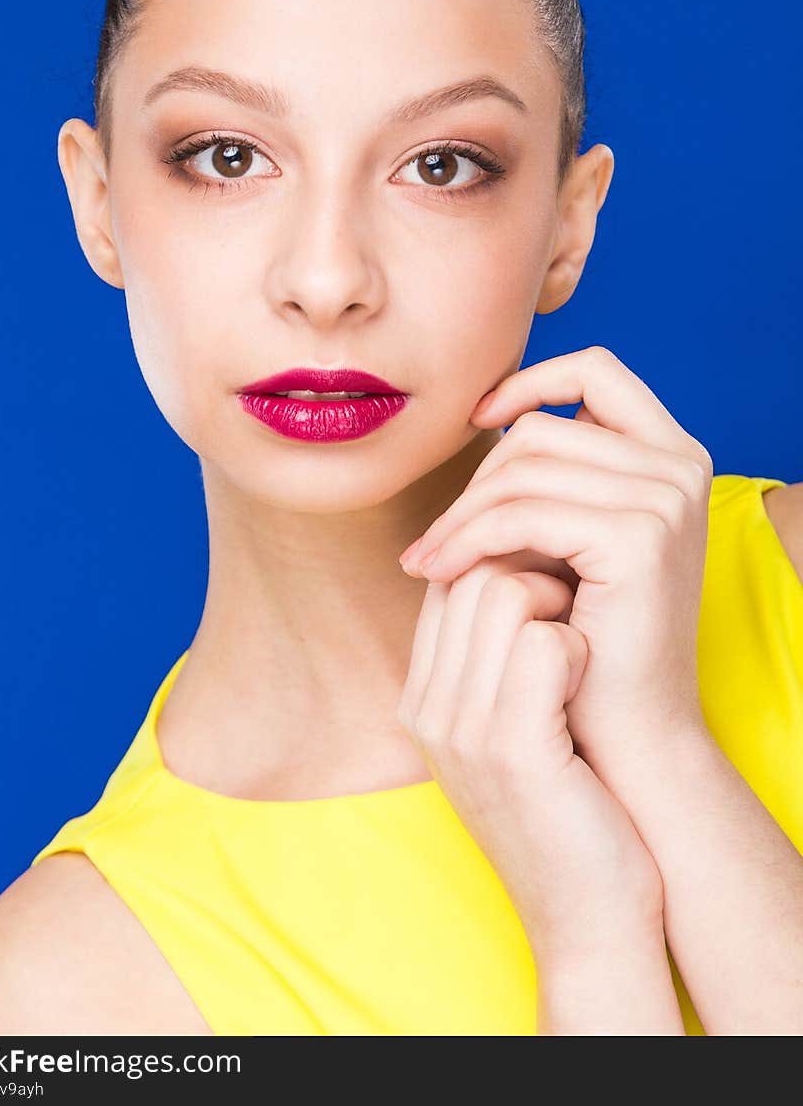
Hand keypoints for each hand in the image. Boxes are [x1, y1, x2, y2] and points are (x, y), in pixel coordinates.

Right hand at [397, 557, 666, 960]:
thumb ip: (492, 663)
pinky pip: (545, 642)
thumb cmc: (567, 813)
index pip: (444, 583)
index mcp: (420, 702)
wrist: (589, 918)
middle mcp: (426, 712)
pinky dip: (580, 646)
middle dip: (534, 575)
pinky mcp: (512, 747)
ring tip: (581, 655)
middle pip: (469, 576)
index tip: (556, 597)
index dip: (503, 568)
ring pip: (503, 594)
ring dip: (560, 607)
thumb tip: (513, 574)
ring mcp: (462, 729)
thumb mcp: (511, 732)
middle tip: (577, 620)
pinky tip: (590, 683)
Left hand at [398, 345, 712, 762]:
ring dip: (458, 517)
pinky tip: (438, 573)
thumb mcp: (573, 539)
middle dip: (473, 482)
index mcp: (672, 455)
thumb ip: (551, 476)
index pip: (594, 370)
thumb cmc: (588, 641)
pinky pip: (520, 515)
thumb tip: (483, 416)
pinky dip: (466, 541)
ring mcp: (666, 498)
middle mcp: (681, 466)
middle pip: (541, 428)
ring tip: (426, 561)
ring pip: (520, 469)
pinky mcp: (637, 537)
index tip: (475, 422)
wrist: (628, 735)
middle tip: (432, 540)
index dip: (528, 382)